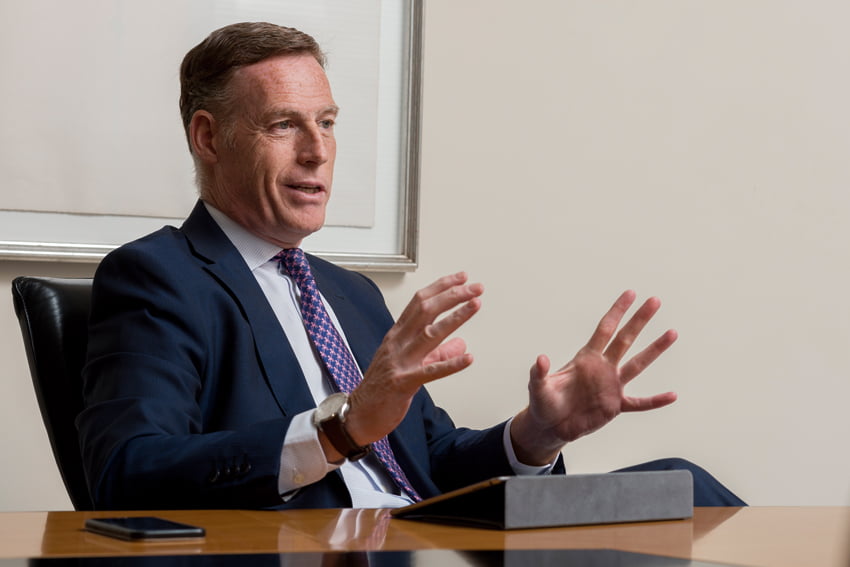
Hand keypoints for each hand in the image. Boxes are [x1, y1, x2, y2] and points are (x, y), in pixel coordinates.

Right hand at [343, 272, 483, 448]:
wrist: (358, 415)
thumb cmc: (381, 389)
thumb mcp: (410, 364)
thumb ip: (437, 353)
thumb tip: (461, 344)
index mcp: (397, 336)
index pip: (419, 302)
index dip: (441, 287)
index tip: (462, 278)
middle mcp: (398, 343)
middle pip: (426, 310)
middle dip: (452, 295)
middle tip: (475, 287)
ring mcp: (400, 362)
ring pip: (429, 334)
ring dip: (455, 317)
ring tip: (475, 305)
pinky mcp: (403, 383)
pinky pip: (429, 371)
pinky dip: (450, 363)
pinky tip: (467, 358)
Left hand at [511, 290, 677, 464]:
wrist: (551, 426)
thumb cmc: (543, 403)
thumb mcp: (538, 387)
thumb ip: (540, 373)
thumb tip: (541, 359)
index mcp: (585, 358)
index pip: (604, 329)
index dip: (617, 311)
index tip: (631, 293)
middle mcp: (602, 367)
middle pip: (625, 339)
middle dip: (639, 320)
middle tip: (655, 301)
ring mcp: (611, 386)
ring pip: (637, 364)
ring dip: (654, 350)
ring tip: (672, 333)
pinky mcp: (615, 406)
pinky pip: (640, 403)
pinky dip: (655, 400)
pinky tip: (672, 395)